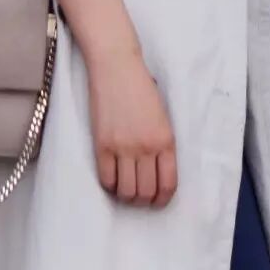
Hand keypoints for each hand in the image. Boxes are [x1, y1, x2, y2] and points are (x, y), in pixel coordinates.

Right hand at [85, 47, 177, 207]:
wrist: (117, 67)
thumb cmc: (141, 89)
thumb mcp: (163, 118)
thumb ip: (162, 144)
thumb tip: (157, 172)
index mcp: (166, 141)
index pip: (168, 184)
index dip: (162, 200)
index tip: (157, 201)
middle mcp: (146, 147)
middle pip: (146, 192)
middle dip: (144, 201)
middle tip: (139, 197)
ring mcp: (123, 147)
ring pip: (126, 191)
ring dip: (126, 196)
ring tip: (125, 190)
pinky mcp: (102, 144)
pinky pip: (106, 179)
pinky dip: (110, 185)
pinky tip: (112, 179)